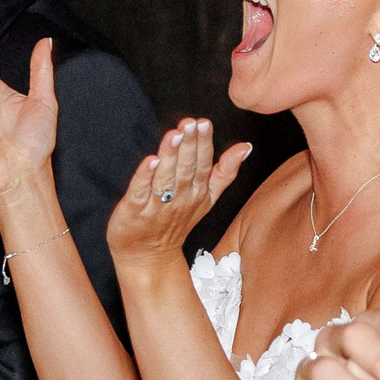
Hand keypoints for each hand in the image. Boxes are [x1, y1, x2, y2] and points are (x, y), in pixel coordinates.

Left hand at [105, 120, 251, 260]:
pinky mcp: (134, 212)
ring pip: (165, 180)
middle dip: (188, 146)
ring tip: (174, 134)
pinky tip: (150, 160)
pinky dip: (144, 177)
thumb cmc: (175, 221)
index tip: (204, 123)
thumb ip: (225, 172)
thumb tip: (245, 147)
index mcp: (198, 193)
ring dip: (170, 157)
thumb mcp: (206, 198)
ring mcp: (157, 207)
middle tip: (190, 123)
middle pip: (186, 170)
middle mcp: (180, 199)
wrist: (147, 256)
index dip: (203, 144)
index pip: (203, 165)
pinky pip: (140, 193)